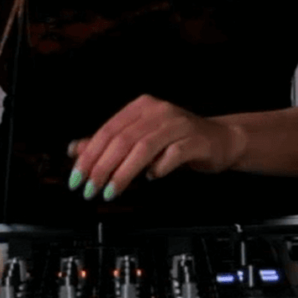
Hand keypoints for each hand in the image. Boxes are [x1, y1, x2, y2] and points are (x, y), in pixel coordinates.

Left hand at [65, 94, 244, 201]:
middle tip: (90, 189)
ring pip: (143, 147)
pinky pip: (172, 155)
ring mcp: (177, 124)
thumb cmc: (177, 140)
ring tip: (111, 191)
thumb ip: (110, 143)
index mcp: (141, 106)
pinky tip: (151, 178)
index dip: (89, 155)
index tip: (77, 177)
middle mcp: (158, 110)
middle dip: (102, 167)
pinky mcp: (194, 140)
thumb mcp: (141, 138)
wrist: (220, 140)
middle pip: (123, 139)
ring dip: (123, 173)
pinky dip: (158, 168)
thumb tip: (76, 149)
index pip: (108, 130)